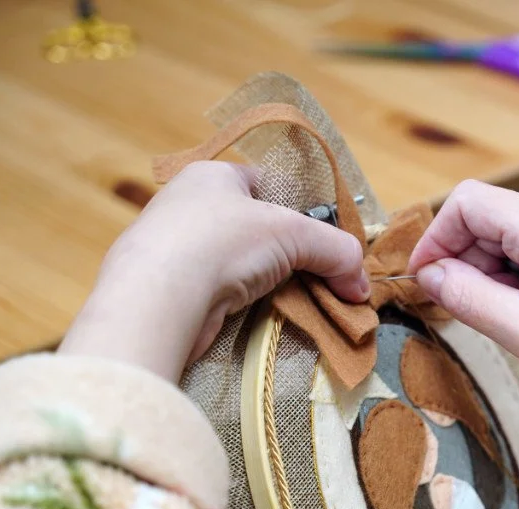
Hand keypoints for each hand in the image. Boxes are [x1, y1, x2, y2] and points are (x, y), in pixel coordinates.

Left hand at [60, 161, 368, 381]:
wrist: (157, 299)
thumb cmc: (221, 243)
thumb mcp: (293, 233)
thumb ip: (336, 251)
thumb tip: (361, 285)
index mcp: (213, 176)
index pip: (269, 185)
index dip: (302, 210)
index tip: (327, 241)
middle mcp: (190, 207)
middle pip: (259, 230)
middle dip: (294, 256)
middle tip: (326, 280)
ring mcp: (177, 251)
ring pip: (243, 266)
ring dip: (274, 286)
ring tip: (303, 305)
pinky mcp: (173, 293)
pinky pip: (225, 296)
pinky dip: (249, 308)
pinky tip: (267, 321)